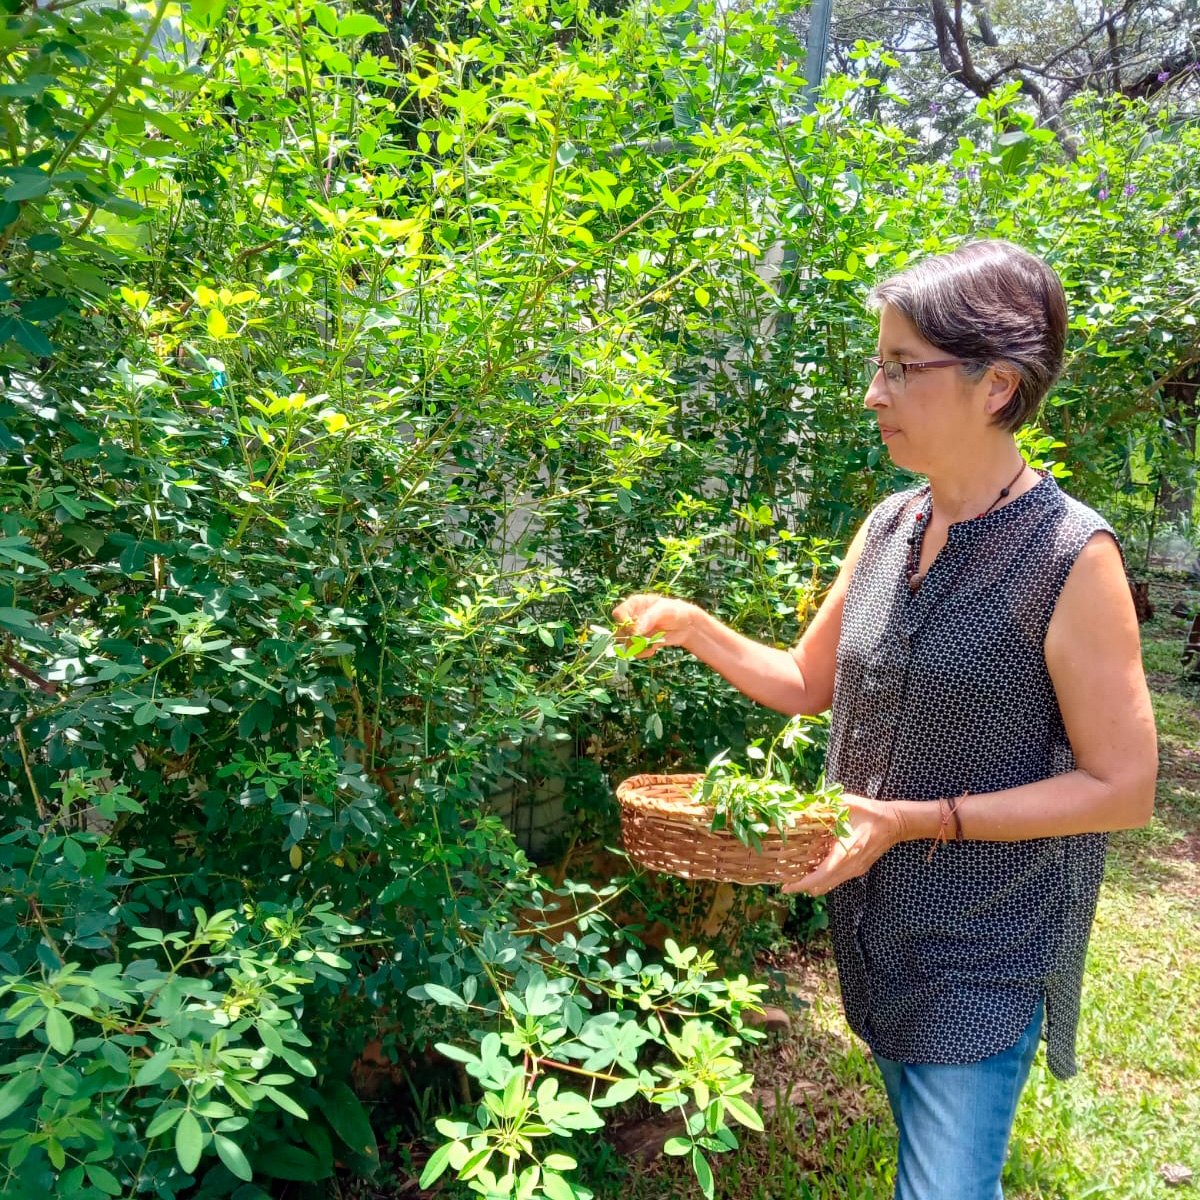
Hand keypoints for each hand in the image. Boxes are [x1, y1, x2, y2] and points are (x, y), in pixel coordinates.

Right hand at [610, 593, 699, 658]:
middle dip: (631, 638)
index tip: (634, 631)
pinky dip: (644, 652)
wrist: (687, 625)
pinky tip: (654, 648)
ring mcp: (635, 632)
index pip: (618, 614)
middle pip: (619, 631)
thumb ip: (649, 618)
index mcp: (634, 605)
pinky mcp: (641, 643)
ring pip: (626, 643)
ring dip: (639, 646)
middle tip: (644, 639)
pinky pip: (635, 652)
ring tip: (653, 643)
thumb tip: (636, 631)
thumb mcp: (664, 610)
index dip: (623, 623)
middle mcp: (631, 618)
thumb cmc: (676, 611)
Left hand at [781, 794, 904, 896]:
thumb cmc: (869, 812)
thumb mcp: (845, 804)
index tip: (786, 888)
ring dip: (813, 883)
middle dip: (803, 886)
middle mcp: (850, 866)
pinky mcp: (859, 869)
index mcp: (844, 851)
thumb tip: (802, 807)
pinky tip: (815, 868)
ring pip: (830, 885)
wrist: (894, 823)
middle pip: (822, 886)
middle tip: (787, 882)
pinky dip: (824, 879)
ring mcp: (855, 870)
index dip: (801, 884)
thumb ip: (823, 806)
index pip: (820, 876)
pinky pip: (837, 879)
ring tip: (797, 876)